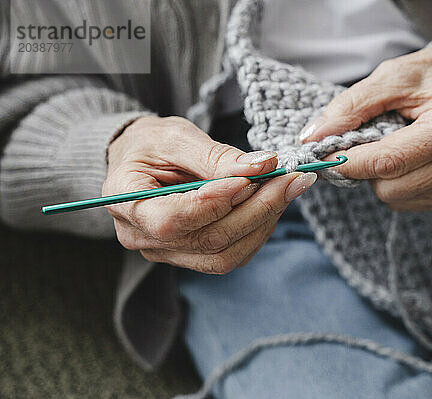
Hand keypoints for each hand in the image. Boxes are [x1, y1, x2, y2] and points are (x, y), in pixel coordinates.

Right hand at [104, 116, 316, 273]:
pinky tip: (272, 203)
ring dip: (264, 222)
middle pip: (208, 240)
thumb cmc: (150, 144)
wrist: (140, 161)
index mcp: (126, 202)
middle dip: (257, 209)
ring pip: (225, 254)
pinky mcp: (190, 256)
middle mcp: (141, 237)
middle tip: (290, 179)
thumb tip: (262, 166)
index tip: (252, 177)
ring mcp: (166, 252)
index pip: (172, 219)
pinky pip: (231, 254)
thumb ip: (216, 156)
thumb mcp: (175, 137)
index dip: (215, 202)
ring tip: (287, 188)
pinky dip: (258, 230)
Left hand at [299, 44, 431, 210]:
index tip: (324, 154)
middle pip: (389, 186)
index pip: (388, 161)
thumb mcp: (390, 77)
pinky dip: (394, 184)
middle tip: (362, 142)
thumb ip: (351, 106)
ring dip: (379, 177)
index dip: (349, 162)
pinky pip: (406, 202)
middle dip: (365, 168)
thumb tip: (314, 136)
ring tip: (390, 145)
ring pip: (395, 198)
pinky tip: (404, 159)